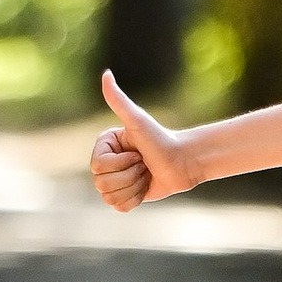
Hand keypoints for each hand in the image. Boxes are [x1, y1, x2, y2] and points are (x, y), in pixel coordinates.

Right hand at [91, 70, 192, 210]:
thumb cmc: (162, 139)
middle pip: (101, 183)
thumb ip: (119, 100)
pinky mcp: (125, 196)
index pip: (98, 166)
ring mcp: (115, 180)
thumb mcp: (137, 120)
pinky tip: (145, 188)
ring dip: (133, 187)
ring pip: (109, 197)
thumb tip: (106, 74)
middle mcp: (106, 163)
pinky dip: (134, 200)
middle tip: (144, 165)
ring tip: (146, 175)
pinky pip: (118, 207)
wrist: (183, 161)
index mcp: (104, 146)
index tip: (138, 153)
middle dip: (129, 176)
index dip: (121, 164)